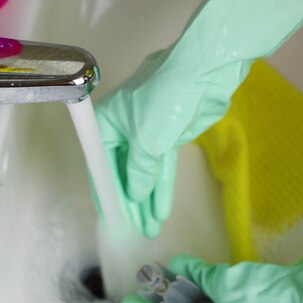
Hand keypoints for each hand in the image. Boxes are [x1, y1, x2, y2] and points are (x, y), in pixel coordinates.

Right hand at [95, 0, 302, 237]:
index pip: (100, 167)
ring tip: (150, 229)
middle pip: (122, 172)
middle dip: (130, 202)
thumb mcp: (146, 141)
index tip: (112, 219)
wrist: (203, 70)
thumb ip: (139, 173)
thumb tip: (135, 195)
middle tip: (136, 231)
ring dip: (147, 200)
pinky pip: (161, 166)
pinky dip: (162, 187)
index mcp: (106, 124)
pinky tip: (161, 210)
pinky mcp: (169, 135)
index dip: (106, 194)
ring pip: (144, 172)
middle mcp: (122, 129)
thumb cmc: (164, 102)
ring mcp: (147, 132)